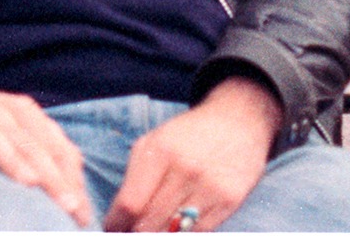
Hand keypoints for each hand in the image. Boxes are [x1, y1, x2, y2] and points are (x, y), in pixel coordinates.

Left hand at [103, 75, 282, 231]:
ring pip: (174, 233)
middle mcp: (184, 170)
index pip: (130, 203)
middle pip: (149, 223)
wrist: (237, 123)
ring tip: (152, 229)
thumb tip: (119, 218)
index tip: (111, 229)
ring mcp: (209, 188)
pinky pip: (199, 233)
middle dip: (134, 233)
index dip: (116, 223)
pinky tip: (176, 226)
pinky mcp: (230, 202)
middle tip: (129, 232)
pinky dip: (182, 233)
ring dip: (158, 235)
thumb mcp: (153, 143)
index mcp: (159, 152)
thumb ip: (134, 179)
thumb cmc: (187, 136)